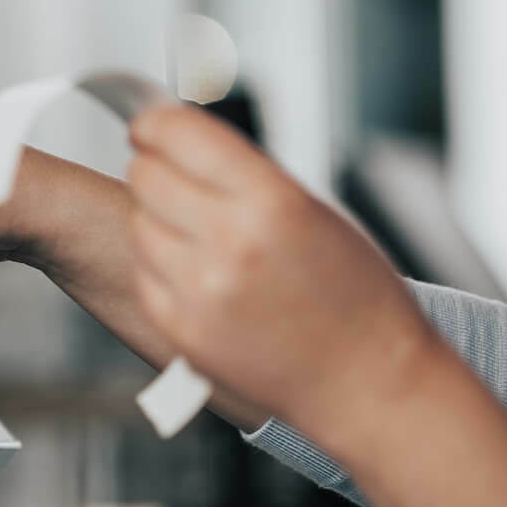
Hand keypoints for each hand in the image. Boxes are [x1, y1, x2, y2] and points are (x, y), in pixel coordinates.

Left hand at [123, 103, 442, 435]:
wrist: (367, 383)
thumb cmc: (354, 297)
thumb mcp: (313, 211)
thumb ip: (243, 175)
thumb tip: (181, 140)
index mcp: (271, 201)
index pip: (178, 133)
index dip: (154, 124)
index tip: (148, 126)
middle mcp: (230, 242)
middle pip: (146, 175)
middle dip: (155, 169)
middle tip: (173, 177)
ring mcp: (200, 290)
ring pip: (138, 222)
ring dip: (157, 219)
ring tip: (199, 234)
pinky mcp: (182, 329)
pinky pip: (144, 272)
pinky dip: (160, 266)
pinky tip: (198, 273)